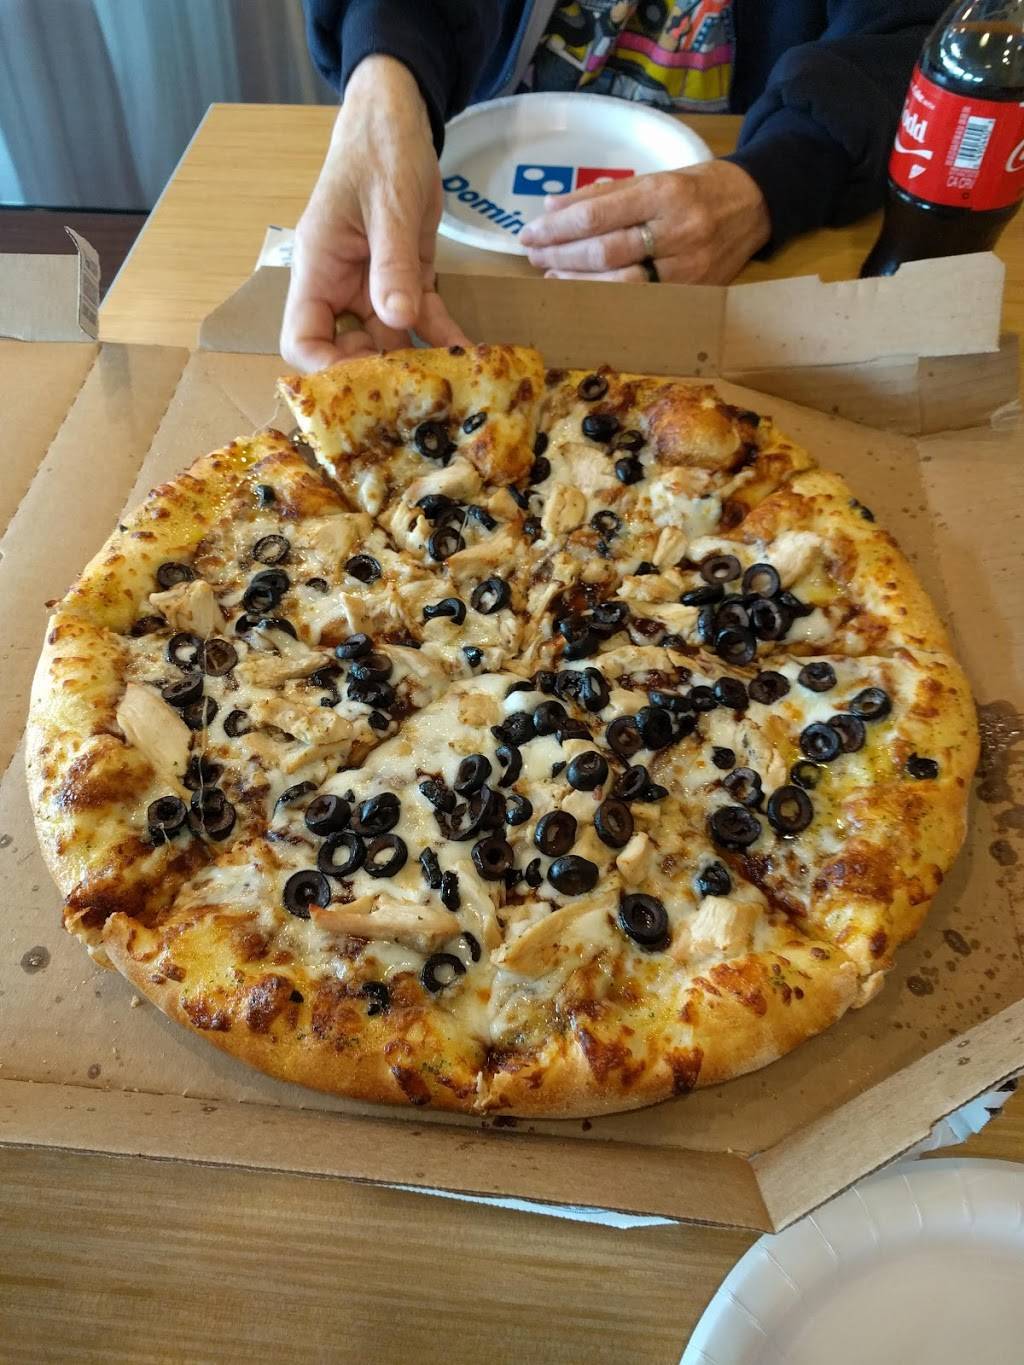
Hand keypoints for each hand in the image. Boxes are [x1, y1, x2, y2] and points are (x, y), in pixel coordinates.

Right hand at [280, 56, 468, 371]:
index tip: (360, 389)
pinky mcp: (408, 281)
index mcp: (318, 269)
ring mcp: (374, 287)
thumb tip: (397, 319)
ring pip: (388, 342)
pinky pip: (423, 319)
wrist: (400, 120)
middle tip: (415, 394)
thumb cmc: (378, 150)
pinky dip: (443, 336)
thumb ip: (391, 264)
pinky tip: (469, 353)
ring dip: (415, 363)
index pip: (302, 338)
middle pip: (345, 351)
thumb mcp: (387, 205)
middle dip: (376, 376)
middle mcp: (341, 287)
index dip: (324, 370)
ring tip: (448, 385)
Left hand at [519, 161, 770, 284]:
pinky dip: (607, 298)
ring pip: (621, 283)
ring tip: (552, 276)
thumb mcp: (654, 178)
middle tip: (535, 256)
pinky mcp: (694, 291)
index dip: (559, 227)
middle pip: (605, 251)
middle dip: (562, 256)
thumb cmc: (697, 188)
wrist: (755, 204)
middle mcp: (677, 229)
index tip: (531, 232)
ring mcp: (688, 266)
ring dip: (579, 283)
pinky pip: (641, 301)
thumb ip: (604, 194)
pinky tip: (585, 292)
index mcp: (664, 192)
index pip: (599, 214)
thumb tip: (552, 208)